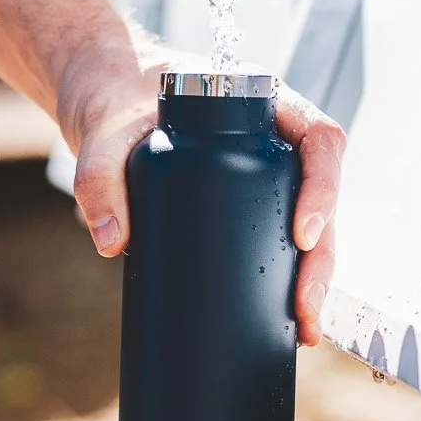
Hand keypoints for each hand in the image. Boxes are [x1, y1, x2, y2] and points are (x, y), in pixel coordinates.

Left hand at [0, 0, 344, 346]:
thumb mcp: (103, 128)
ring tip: (303, 327)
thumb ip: (98, 175)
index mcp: (259, 104)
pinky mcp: (239, 204)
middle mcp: (271, 139)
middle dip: (321, 255)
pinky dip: (282, 278)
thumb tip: (113, 241)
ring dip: (311, 276)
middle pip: (317, 196)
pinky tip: (285, 320)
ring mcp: (259, 174)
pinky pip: (274, 238)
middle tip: (304, 303)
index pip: (318, 138)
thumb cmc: (111, 93)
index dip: (323, 187)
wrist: (98, 97)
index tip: (303, 234)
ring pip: (306, 224)